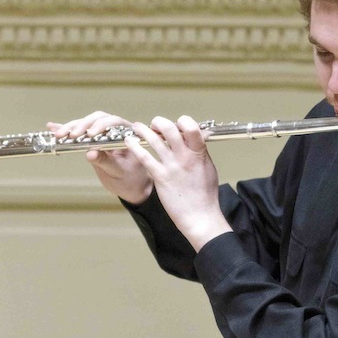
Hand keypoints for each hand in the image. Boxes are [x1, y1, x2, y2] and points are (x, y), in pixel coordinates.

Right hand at [46, 112, 153, 204]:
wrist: (131, 186)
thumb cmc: (130, 178)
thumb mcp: (119, 171)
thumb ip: (106, 161)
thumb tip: (90, 154)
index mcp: (127, 134)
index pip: (113, 122)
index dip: (101, 125)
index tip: (90, 134)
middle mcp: (115, 130)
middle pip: (96, 120)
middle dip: (82, 125)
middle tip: (72, 135)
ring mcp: (102, 134)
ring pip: (85, 124)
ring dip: (71, 127)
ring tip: (59, 134)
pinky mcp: (91, 141)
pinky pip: (78, 133)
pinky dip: (66, 129)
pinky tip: (52, 127)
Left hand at [126, 117, 231, 251]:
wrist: (199, 216)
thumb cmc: (205, 194)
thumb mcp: (208, 168)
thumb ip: (200, 152)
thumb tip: (196, 139)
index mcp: (199, 153)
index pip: (191, 126)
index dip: (182, 121)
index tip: (176, 125)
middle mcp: (185, 157)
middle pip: (169, 129)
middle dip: (158, 122)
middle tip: (153, 125)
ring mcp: (172, 166)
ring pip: (154, 140)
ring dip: (142, 130)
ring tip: (136, 127)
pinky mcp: (160, 177)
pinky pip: (144, 157)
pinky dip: (134, 147)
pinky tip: (129, 142)